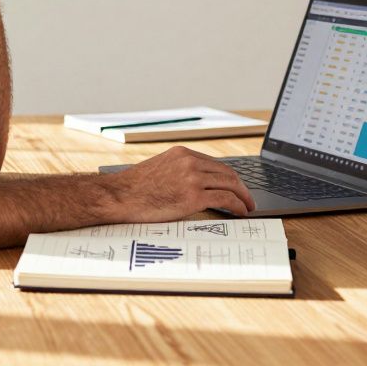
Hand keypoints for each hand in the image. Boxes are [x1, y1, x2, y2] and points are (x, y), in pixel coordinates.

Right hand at [103, 147, 255, 219]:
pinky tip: (241, 212)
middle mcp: (189, 162)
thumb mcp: (158, 170)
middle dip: (241, 186)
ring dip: (243, 197)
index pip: (215, 163)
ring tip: (248, 207)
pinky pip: (226, 200)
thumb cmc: (134, 189)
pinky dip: (238, 206)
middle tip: (248, 198)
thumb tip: (194, 186)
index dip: (229, 176)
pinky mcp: (193, 196)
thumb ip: (177, 172)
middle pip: (227, 172)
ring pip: (230, 185)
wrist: (118, 197)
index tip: (235, 186)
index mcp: (181, 154)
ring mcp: (192, 178)